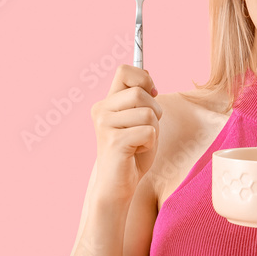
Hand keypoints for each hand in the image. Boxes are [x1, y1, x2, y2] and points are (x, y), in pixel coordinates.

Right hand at [90, 65, 162, 200]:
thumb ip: (139, 99)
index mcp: (107, 102)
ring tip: (141, 141)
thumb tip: (147, 74)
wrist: (117, 185)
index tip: (151, 94)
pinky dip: (151, 142)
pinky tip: (138, 151)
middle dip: (154, 110)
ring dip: (154, 128)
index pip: (124, 71)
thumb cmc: (131, 152)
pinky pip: (149, 131)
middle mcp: (102, 110)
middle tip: (147, 128)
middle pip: (140, 93)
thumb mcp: (137, 120)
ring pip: (147, 113)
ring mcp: (105, 125)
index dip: (143, 78)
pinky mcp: (114, 141)